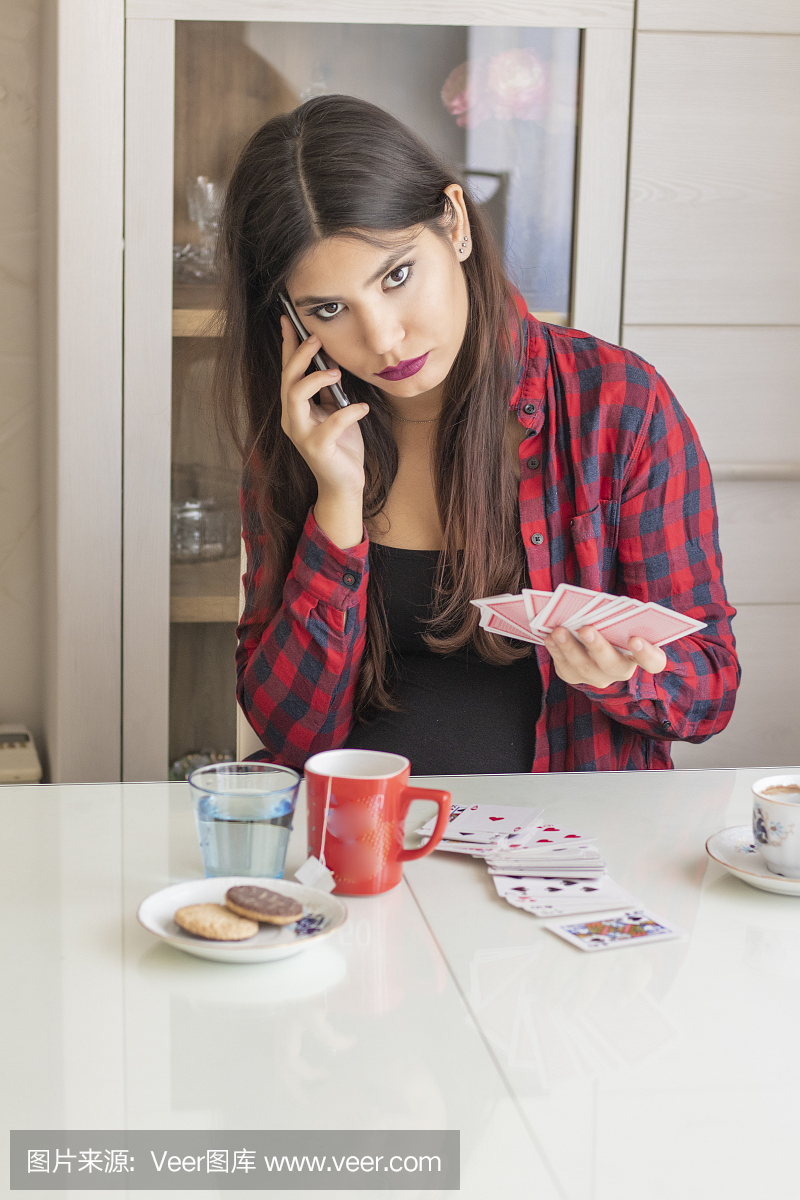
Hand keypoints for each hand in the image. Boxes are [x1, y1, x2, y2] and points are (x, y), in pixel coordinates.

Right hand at [280, 317, 368, 547]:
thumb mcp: (336, 410)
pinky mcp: (317, 448)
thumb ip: (329, 390)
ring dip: (314, 379)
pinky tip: (363, 408)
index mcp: (295, 408)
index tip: (289, 319)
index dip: (287, 345)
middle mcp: (292, 418)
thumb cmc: (341, 445)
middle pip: (287, 380)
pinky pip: (330, 424)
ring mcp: (301, 434)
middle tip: (315, 340)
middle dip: (298, 356)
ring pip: (295, 397)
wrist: (345, 482)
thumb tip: (331, 360)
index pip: (287, 371)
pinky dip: (348, 412)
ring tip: (336, 372)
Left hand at [544, 624, 667, 689]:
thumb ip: (615, 615)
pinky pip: (565, 668)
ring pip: (584, 668)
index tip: (635, 639)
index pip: (653, 661)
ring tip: (558, 631)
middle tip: (585, 629)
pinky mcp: (575, 676)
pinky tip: (549, 637)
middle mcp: (621, 670)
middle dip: (597, 646)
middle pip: (612, 665)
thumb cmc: (611, 622)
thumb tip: (594, 607)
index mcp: (641, 655)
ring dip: (569, 648)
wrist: (591, 638)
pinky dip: (556, 651)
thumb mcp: (618, 618)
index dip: (647, 653)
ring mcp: (597, 677)